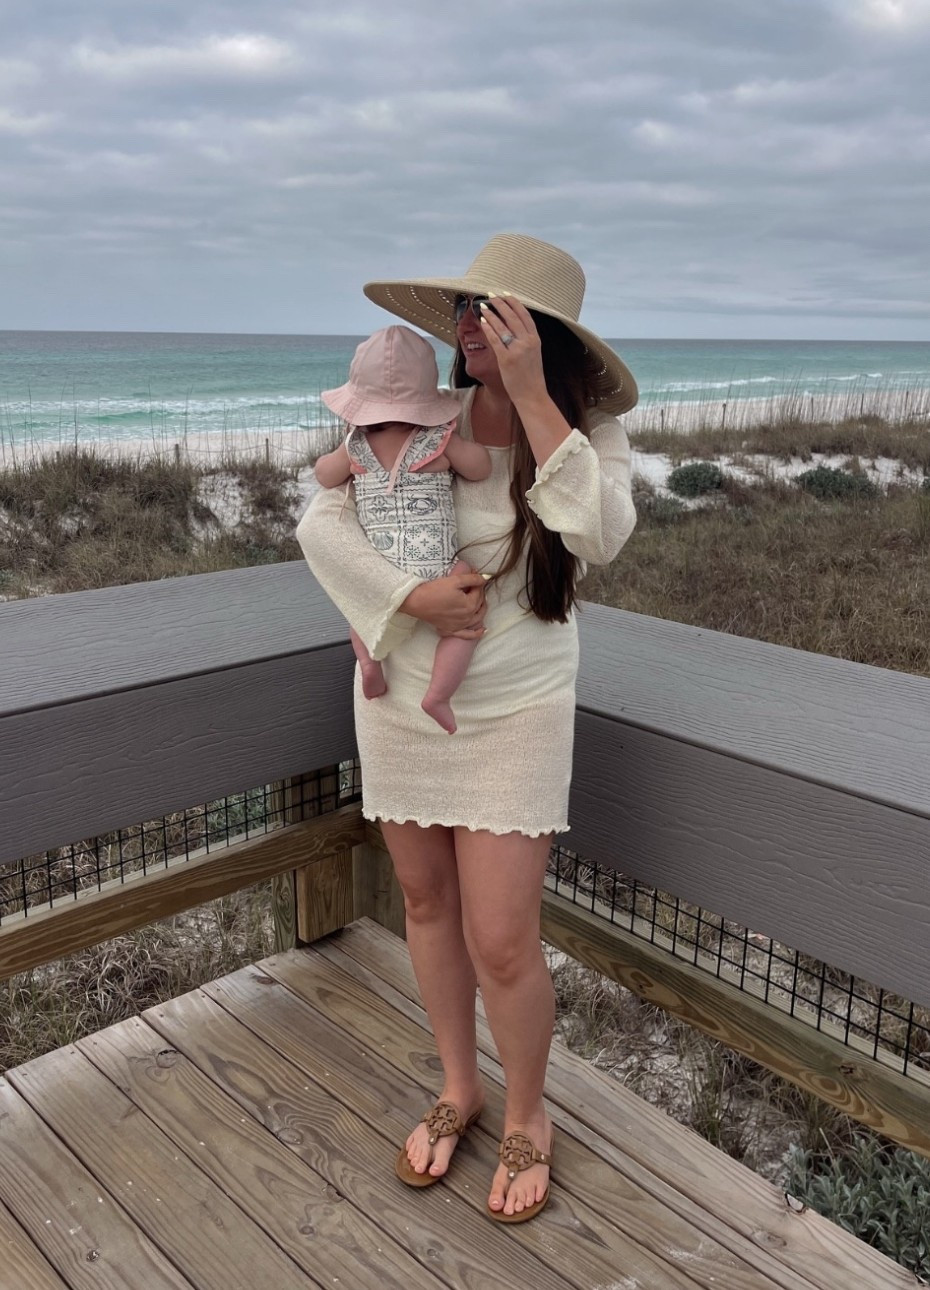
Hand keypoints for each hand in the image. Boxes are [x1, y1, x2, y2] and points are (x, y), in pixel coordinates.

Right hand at [401, 572, 486, 637]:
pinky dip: (476, 633)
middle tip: (474, 584)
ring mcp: (460, 625)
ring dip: (481, 608)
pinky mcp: (452, 630)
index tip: (474, 574)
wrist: (417, 602)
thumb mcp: (455, 580)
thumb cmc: (434, 590)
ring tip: (480, 600)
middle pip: (479, 604)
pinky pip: (468, 635)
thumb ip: (472, 579)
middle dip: (479, 592)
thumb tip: (484, 579)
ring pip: (478, 618)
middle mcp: (468, 617)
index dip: (478, 582)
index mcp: (470, 605)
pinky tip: (482, 630)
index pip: (479, 592)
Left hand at [478, 294, 548, 410]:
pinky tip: (483, 321)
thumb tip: (513, 328)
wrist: (532, 395)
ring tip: (483, 306)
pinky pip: (495, 339)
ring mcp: (517, 350)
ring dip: (492, 313)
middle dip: (500, 304)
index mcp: (536, 340)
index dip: (514, 303)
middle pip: (512, 317)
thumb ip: (527, 340)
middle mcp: (528, 342)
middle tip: (491, 295)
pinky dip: (489, 328)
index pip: (525, 315)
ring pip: (503, 326)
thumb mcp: (534, 354)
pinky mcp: (506, 359)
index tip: (506, 295)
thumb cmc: (531, 376)